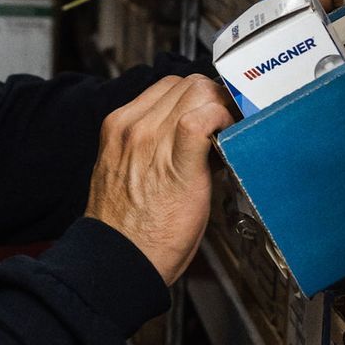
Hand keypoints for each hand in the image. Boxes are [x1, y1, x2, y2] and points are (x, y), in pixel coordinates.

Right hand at [86, 74, 233, 288]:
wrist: (118, 259)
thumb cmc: (127, 228)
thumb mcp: (128, 173)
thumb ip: (152, 147)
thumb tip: (191, 137)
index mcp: (120, 128)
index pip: (166, 88)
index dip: (195, 97)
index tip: (209, 113)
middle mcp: (134, 128)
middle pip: (185, 84)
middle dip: (211, 98)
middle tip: (225, 123)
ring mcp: (152, 141)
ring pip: (197, 91)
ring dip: (220, 107)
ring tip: (227, 133)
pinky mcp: (176, 162)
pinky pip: (203, 119)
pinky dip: (222, 120)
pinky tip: (227, 138)